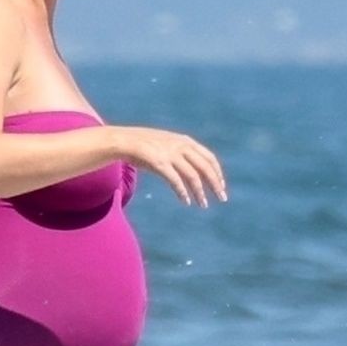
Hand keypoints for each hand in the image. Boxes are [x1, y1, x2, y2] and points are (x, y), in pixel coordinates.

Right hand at [113, 127, 227, 206]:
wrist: (124, 141)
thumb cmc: (145, 146)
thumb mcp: (167, 145)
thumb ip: (182, 154)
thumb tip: (195, 171)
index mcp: (185, 141)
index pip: (209, 158)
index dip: (217, 173)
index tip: (222, 186)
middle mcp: (181, 146)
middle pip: (205, 167)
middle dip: (216, 184)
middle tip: (222, 198)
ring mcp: (170, 154)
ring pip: (193, 176)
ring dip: (200, 192)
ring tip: (203, 204)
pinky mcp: (159, 163)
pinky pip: (175, 181)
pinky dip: (182, 192)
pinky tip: (186, 201)